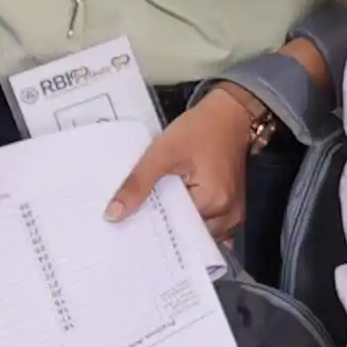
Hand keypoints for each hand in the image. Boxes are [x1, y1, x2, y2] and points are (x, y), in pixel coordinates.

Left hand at [109, 87, 261, 244]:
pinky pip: (207, 222)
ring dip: (177, 221)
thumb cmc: (201, 129)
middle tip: (137, 217)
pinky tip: (176, 203)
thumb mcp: (162, 153)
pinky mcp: (232, 207)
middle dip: (164, 226)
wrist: (231, 113)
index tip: (128, 224)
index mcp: (213, 204)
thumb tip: (114, 215)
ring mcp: (233, 213)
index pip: (175, 229)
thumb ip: (138, 185)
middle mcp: (228, 216)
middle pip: (187, 233)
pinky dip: (190, 217)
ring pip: (196, 229)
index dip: (151, 226)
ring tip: (156, 208)